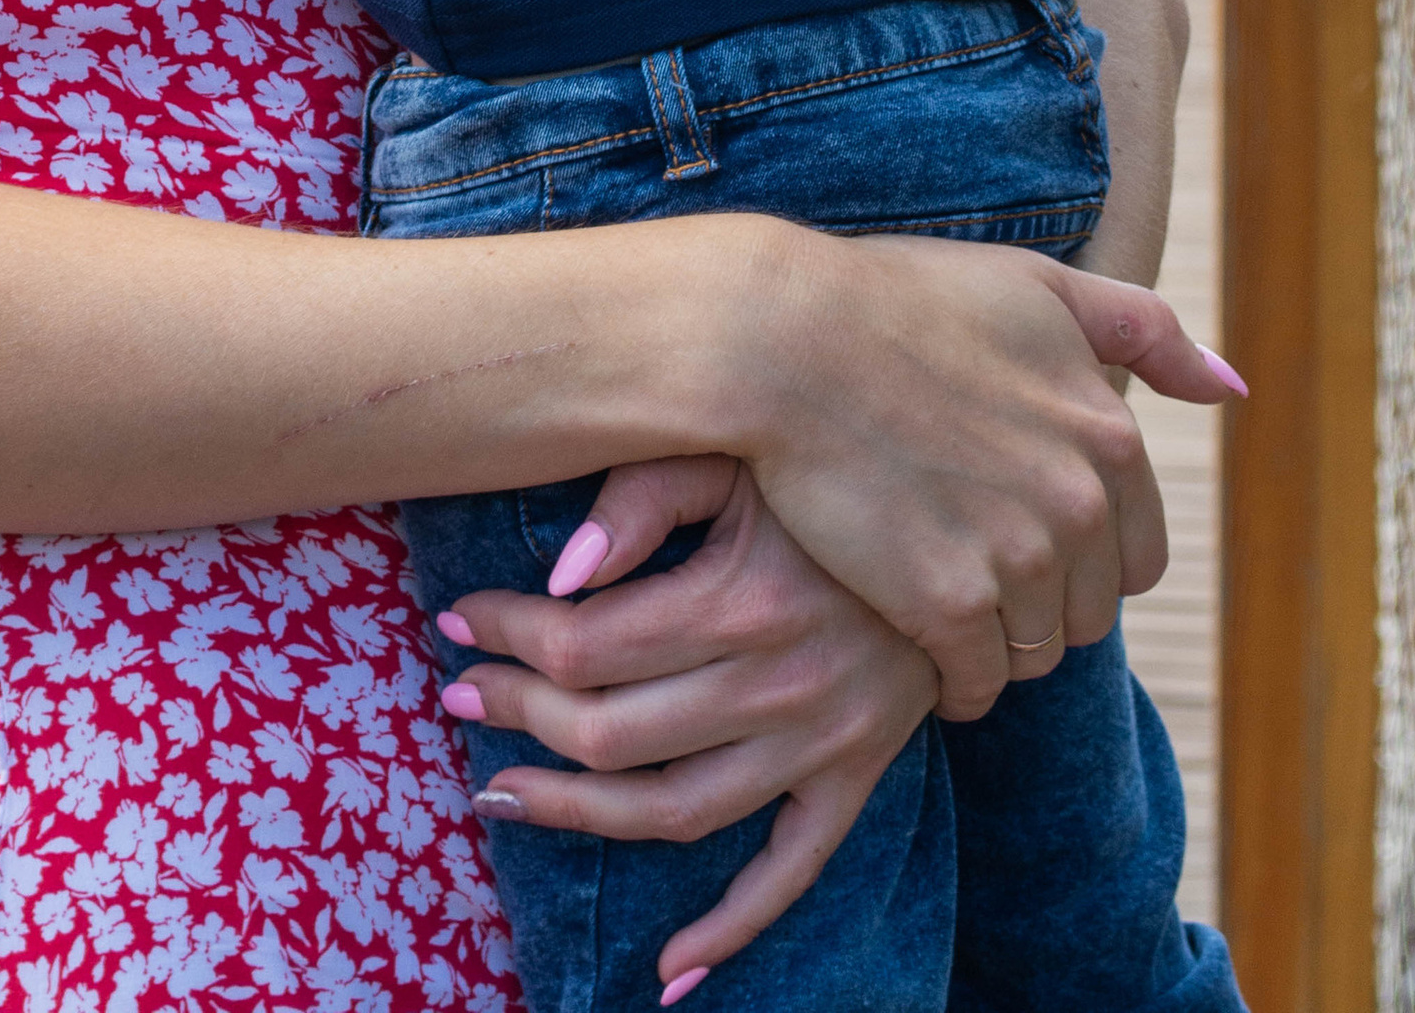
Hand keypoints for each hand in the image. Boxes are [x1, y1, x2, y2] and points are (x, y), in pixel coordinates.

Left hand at [441, 458, 939, 989]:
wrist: (957, 525)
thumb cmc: (823, 475)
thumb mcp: (739, 453)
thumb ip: (645, 495)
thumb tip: (561, 573)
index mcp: (742, 598)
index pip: (584, 643)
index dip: (505, 635)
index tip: (457, 622)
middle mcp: (779, 685)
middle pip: (611, 732)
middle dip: (516, 716)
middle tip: (460, 698)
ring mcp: (820, 745)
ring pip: (673, 811)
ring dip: (576, 813)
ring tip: (502, 795)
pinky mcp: (854, 780)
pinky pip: (788, 874)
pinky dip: (730, 929)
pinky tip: (668, 968)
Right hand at [701, 219, 1242, 719]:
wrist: (782, 337)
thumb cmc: (898, 300)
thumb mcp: (1033, 286)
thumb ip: (1142, 328)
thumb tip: (1233, 389)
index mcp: (1110, 434)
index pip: (1135, 552)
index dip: (1077, 547)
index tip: (1014, 524)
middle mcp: (1081, 504)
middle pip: (1086, 609)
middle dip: (1038, 595)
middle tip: (964, 555)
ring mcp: (1018, 559)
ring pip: (1033, 651)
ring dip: (992, 635)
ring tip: (932, 587)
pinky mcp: (948, 605)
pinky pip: (974, 684)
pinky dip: (949, 676)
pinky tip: (908, 631)